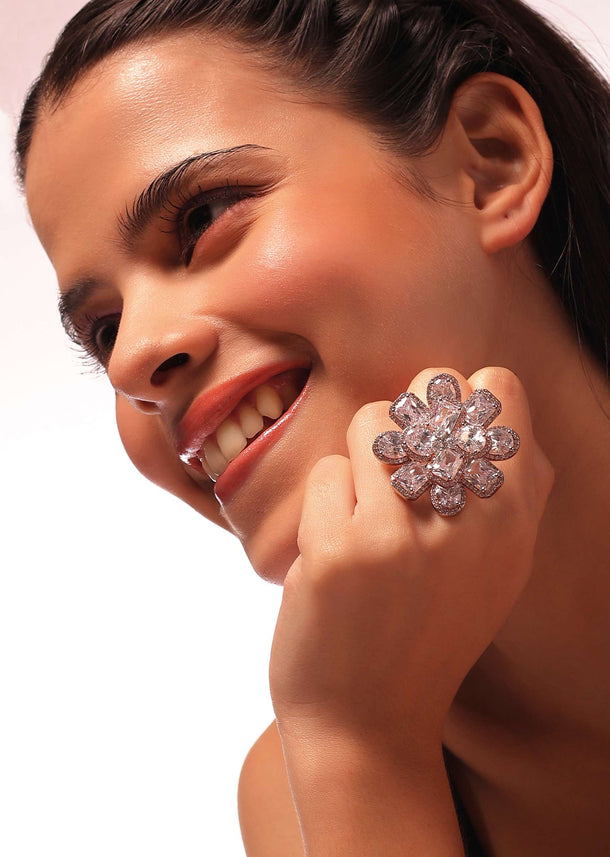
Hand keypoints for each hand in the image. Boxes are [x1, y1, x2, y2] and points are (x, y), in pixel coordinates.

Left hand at [269, 366, 553, 752]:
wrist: (367, 724)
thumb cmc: (426, 635)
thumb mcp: (496, 572)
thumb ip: (509, 492)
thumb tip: (496, 399)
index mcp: (516, 522)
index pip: (501, 392)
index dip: (459, 401)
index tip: (436, 439)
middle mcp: (474, 522)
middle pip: (434, 389)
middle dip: (404, 418)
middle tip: (391, 471)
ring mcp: (406, 535)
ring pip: (372, 421)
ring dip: (358, 462)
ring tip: (363, 517)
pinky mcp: (343, 548)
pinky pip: (329, 470)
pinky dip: (324, 504)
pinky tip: (335, 553)